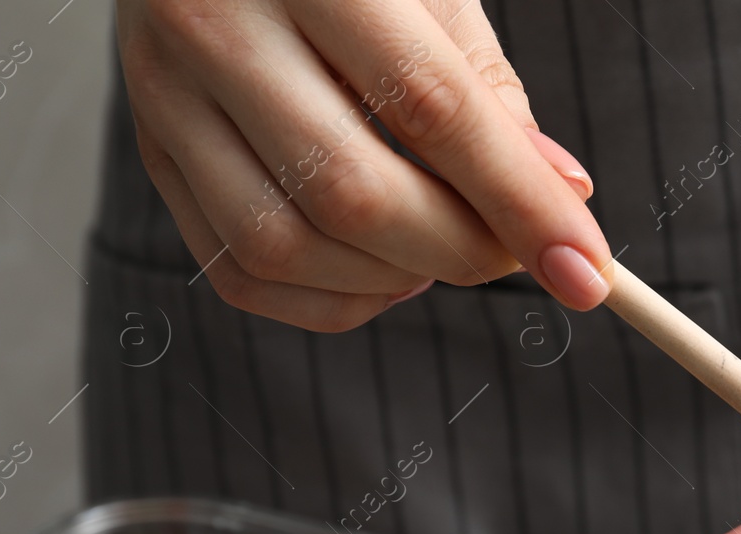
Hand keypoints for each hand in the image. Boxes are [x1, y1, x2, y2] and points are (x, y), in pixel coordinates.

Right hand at [117, 0, 610, 329]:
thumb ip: (489, 94)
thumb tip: (561, 201)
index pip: (431, 108)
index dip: (520, 204)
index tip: (587, 272)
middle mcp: (213, 25)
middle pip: (353, 195)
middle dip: (462, 252)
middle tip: (517, 254)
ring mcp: (164, 95)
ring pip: (287, 247)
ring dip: (395, 281)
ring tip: (445, 246)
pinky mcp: (152, 153)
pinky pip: (241, 273)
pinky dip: (334, 299)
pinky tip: (383, 270)